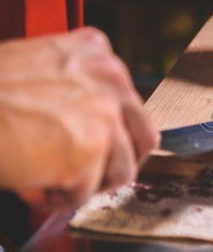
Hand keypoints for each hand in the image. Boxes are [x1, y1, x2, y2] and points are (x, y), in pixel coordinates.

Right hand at [0, 28, 158, 209]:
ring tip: (45, 174)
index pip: (129, 105)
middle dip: (116, 164)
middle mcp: (110, 79)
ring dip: (84, 183)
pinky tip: (30, 181)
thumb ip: (78, 87)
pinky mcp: (89, 152)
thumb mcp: (39, 67)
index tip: (91, 146)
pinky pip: (84, 194)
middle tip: (87, 175)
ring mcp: (104, 116)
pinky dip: (56, 198)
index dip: (111, 134)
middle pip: (142, 139)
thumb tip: (103, 125)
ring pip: (119, 172)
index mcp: (98, 52)